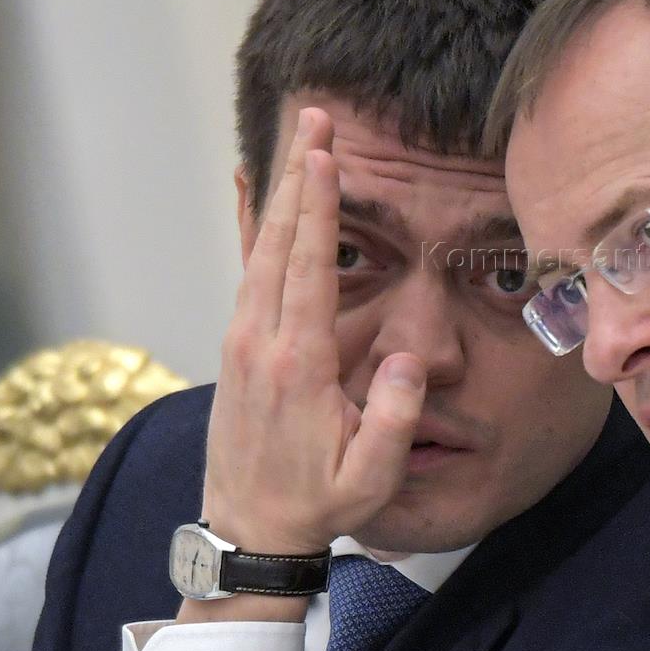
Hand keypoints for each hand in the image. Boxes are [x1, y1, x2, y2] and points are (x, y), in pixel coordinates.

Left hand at [200, 107, 424, 555]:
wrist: (248, 529)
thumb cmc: (318, 501)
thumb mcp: (371, 476)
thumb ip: (395, 418)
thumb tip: (412, 359)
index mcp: (297, 364)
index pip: (308, 269)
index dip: (317, 209)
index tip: (324, 156)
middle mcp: (260, 341)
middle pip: (277, 241)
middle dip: (297, 177)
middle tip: (314, 121)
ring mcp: (241, 341)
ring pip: (258, 250)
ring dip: (277, 193)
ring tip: (296, 143)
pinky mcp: (237, 346)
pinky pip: (245, 271)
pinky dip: (250, 226)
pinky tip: (251, 195)